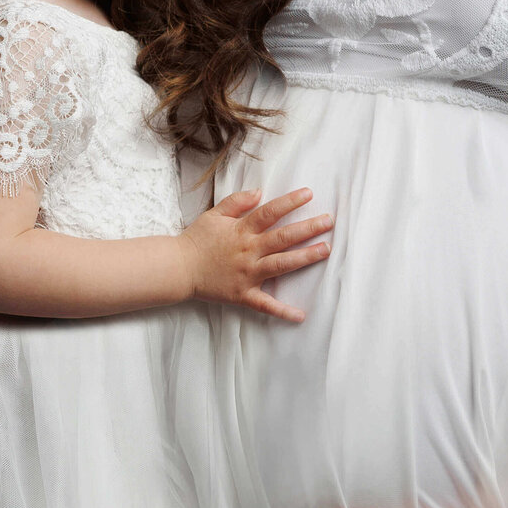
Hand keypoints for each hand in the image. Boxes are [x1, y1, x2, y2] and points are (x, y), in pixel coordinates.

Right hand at [180, 188, 332, 322]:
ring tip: (326, 250)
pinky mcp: (243, 294)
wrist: (178, 268)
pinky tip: (301, 315)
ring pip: (281, 265)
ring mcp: (247, 274)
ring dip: (305, 257)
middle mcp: (248, 251)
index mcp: (241, 230)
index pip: (270, 213)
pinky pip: (265, 305)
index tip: (309, 194)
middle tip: (329, 221)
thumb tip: (260, 192)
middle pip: (283, 237)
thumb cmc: (196, 240)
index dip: (290, 202)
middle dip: (308, 228)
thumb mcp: (214, 214)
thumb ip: (237, 202)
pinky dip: (283, 311)